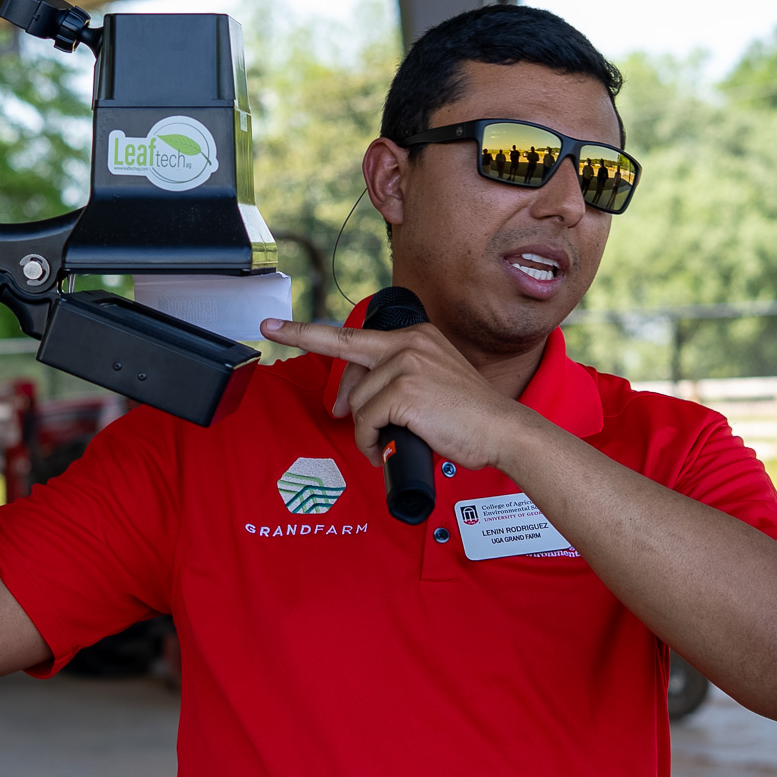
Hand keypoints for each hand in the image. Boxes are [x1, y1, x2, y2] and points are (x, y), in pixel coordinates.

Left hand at [260, 317, 541, 471]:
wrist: (503, 431)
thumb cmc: (468, 416)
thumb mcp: (431, 383)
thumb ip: (394, 380)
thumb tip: (348, 404)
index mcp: (415, 336)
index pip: (351, 334)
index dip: (305, 333)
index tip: (272, 327)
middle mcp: (408, 341)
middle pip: (343, 355)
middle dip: (333, 387)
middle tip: (350, 419)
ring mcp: (406, 363)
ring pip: (357, 403)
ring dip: (368, 431)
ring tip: (393, 440)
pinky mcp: (404, 390)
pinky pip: (366, 422)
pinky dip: (372, 443)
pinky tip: (390, 449)